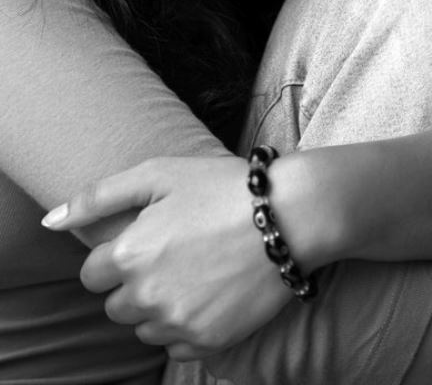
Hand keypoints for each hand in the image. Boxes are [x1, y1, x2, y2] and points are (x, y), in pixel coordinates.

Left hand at [41, 156, 291, 358]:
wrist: (291, 215)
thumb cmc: (222, 187)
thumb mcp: (158, 174)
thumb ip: (98, 197)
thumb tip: (51, 221)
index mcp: (128, 254)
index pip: (92, 274)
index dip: (117, 255)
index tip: (147, 240)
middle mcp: (147, 296)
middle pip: (117, 305)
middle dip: (135, 283)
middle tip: (174, 254)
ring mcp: (179, 323)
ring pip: (146, 328)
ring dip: (159, 306)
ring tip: (195, 272)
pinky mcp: (210, 341)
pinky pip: (178, 347)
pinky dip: (187, 326)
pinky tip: (210, 294)